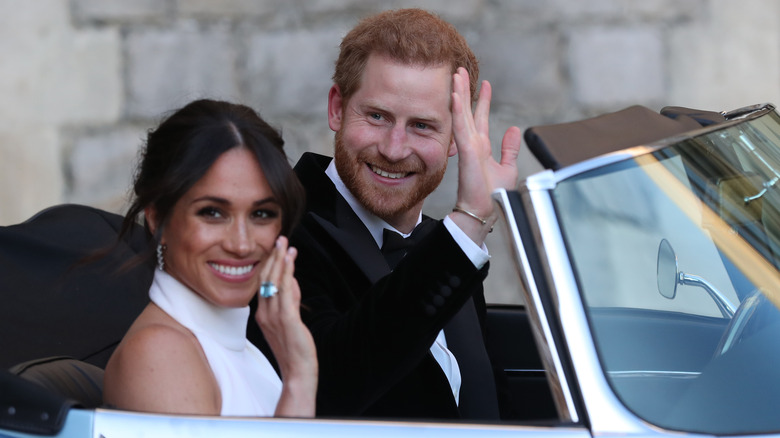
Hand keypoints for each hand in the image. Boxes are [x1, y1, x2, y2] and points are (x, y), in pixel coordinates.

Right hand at [255, 236, 317, 416]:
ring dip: (280, 261)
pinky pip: (285, 292)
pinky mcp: (287, 319)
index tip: (277, 249)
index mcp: (262, 314)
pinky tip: (290, 261)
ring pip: (274, 282)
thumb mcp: (289, 320)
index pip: (263, 284)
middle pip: (266, 279)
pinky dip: (287, 274)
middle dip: (274, 257)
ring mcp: (274, 316)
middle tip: (280, 239)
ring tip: (285, 244)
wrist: (297, 371)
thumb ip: (290, 300)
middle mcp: (264, 313)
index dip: (269, 264)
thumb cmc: (294, 348)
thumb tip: (293, 281)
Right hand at [450, 67, 521, 242]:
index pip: (481, 118)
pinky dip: (457, 111)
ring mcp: (468, 147)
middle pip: (467, 111)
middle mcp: (472, 144)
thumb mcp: (507, 167)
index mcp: (481, 147)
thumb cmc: (493, 195)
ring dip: (458, 94)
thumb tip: (514, 129)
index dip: (482, 100)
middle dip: (464, 90)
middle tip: (461, 70)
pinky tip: (455, 96)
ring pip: (461, 114)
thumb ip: (509, 148)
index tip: (484, 83)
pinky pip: (460, 127)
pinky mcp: (466, 152)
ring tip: (456, 75)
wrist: (484, 211)